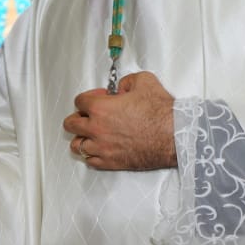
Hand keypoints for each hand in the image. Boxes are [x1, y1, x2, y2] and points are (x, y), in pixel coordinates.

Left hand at [62, 71, 176, 170]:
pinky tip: (100, 148)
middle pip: (70, 124)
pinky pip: (90, 161)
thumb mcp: (144, 81)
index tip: (100, 98)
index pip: (79, 101)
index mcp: (100, 108)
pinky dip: (91, 154)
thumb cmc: (161, 113)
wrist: (174, 137)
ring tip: (92, 134)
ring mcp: (102, 148)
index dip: (89, 97)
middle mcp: (96, 129)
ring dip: (82, 137)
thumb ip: (126, 81)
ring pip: (76, 145)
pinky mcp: (111, 163)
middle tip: (90, 115)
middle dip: (78, 117)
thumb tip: (121, 88)